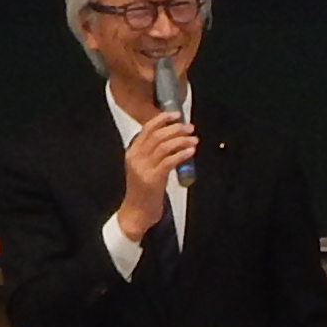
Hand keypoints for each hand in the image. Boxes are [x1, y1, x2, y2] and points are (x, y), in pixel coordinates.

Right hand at [113, 108, 195, 239]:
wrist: (137, 212)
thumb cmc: (144, 190)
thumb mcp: (144, 167)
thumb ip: (154, 152)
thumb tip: (174, 137)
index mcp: (132, 152)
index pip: (147, 129)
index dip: (162, 119)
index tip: (176, 114)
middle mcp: (136, 158)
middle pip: (157, 135)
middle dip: (175, 128)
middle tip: (189, 127)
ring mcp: (143, 168)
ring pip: (164, 146)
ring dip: (181, 140)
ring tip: (194, 139)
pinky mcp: (152, 179)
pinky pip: (169, 161)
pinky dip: (181, 154)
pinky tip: (191, 151)